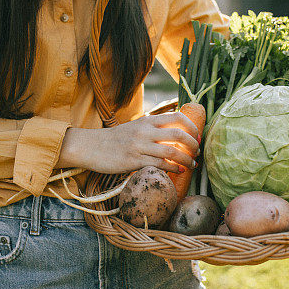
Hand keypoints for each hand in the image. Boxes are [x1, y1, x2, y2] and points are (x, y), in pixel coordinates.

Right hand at [60, 112, 199, 174]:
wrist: (90, 146)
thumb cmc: (115, 139)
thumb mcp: (135, 127)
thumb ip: (153, 128)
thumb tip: (175, 131)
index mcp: (147, 121)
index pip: (177, 117)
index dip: (192, 126)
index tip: (197, 136)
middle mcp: (145, 131)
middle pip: (178, 135)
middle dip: (193, 145)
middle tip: (198, 152)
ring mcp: (139, 146)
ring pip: (171, 151)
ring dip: (186, 159)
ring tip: (192, 165)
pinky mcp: (134, 161)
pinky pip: (158, 164)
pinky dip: (172, 168)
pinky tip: (177, 171)